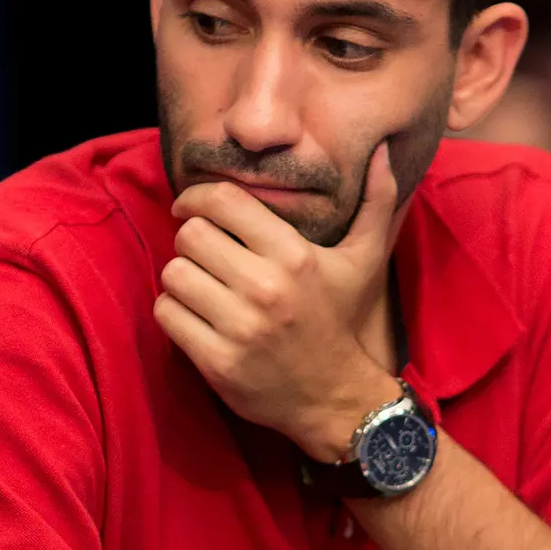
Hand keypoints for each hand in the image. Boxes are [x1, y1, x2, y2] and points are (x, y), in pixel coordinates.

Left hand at [157, 144, 403, 458]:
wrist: (335, 398)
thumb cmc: (339, 322)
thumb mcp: (364, 261)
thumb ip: (375, 203)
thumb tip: (382, 152)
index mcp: (294, 255)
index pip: (222, 201)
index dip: (195, 197)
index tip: (189, 208)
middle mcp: (266, 288)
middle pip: (190, 236)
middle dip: (190, 241)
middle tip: (202, 255)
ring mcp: (241, 327)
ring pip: (174, 274)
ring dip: (180, 279)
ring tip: (201, 287)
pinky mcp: (218, 362)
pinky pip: (168, 315)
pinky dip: (174, 313)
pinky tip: (196, 318)